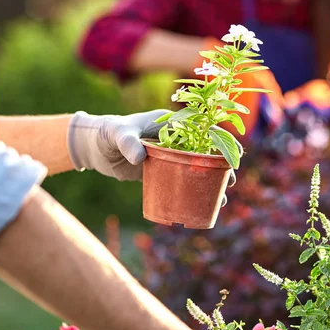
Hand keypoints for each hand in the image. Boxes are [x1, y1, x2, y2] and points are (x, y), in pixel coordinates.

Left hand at [67, 110, 237, 203]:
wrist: (95, 147)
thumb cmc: (108, 133)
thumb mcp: (118, 135)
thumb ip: (128, 143)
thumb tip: (140, 158)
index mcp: (171, 123)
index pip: (203, 129)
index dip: (221, 140)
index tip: (235, 154)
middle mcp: (175, 138)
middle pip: (205, 151)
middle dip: (222, 165)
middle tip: (230, 181)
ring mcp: (170, 155)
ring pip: (197, 168)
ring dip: (211, 181)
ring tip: (222, 200)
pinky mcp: (162, 170)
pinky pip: (182, 179)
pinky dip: (193, 191)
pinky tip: (202, 206)